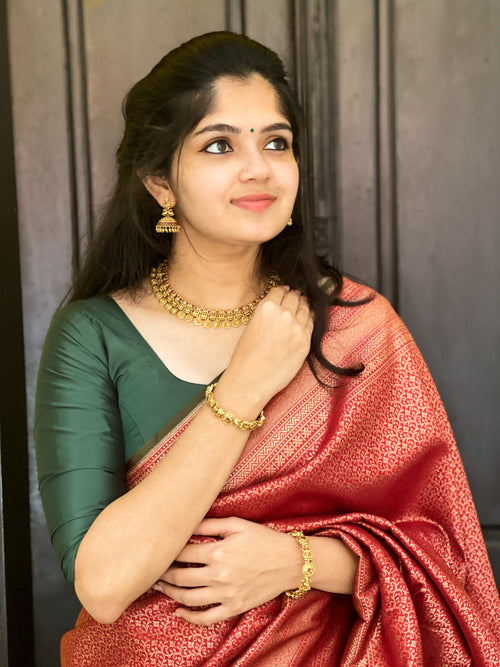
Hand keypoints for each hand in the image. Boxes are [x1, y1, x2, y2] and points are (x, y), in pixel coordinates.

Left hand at [152, 517, 301, 625]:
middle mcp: (220, 575)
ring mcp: (227, 594)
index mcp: (219, 551)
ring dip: (170, 593)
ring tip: (160, 587)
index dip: (168, 550)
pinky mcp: (234, 607)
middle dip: (163, 573)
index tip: (160, 549)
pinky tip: (179, 612)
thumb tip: (187, 522)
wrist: (290, 561)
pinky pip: (206, 618)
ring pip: (188, 598)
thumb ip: (210, 523)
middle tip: (153, 570)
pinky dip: (189, 617)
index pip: (183, 552)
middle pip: (180, 577)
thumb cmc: (263, 539)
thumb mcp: (237, 524)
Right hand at [221, 287, 313, 411]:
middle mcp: (284, 314)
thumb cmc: (246, 357)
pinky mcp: (305, 342)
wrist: (251, 380)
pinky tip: (308, 318)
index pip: (280, 290)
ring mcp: (297, 328)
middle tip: (296, 296)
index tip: (285, 291)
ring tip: (303, 305)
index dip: (283, 290)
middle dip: (295, 296)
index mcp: (266, 307)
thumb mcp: (252, 325)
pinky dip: (310, 318)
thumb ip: (266, 313)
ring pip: (306, 308)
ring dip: (304, 305)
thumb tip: (279, 306)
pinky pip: (312, 323)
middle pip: (295, 297)